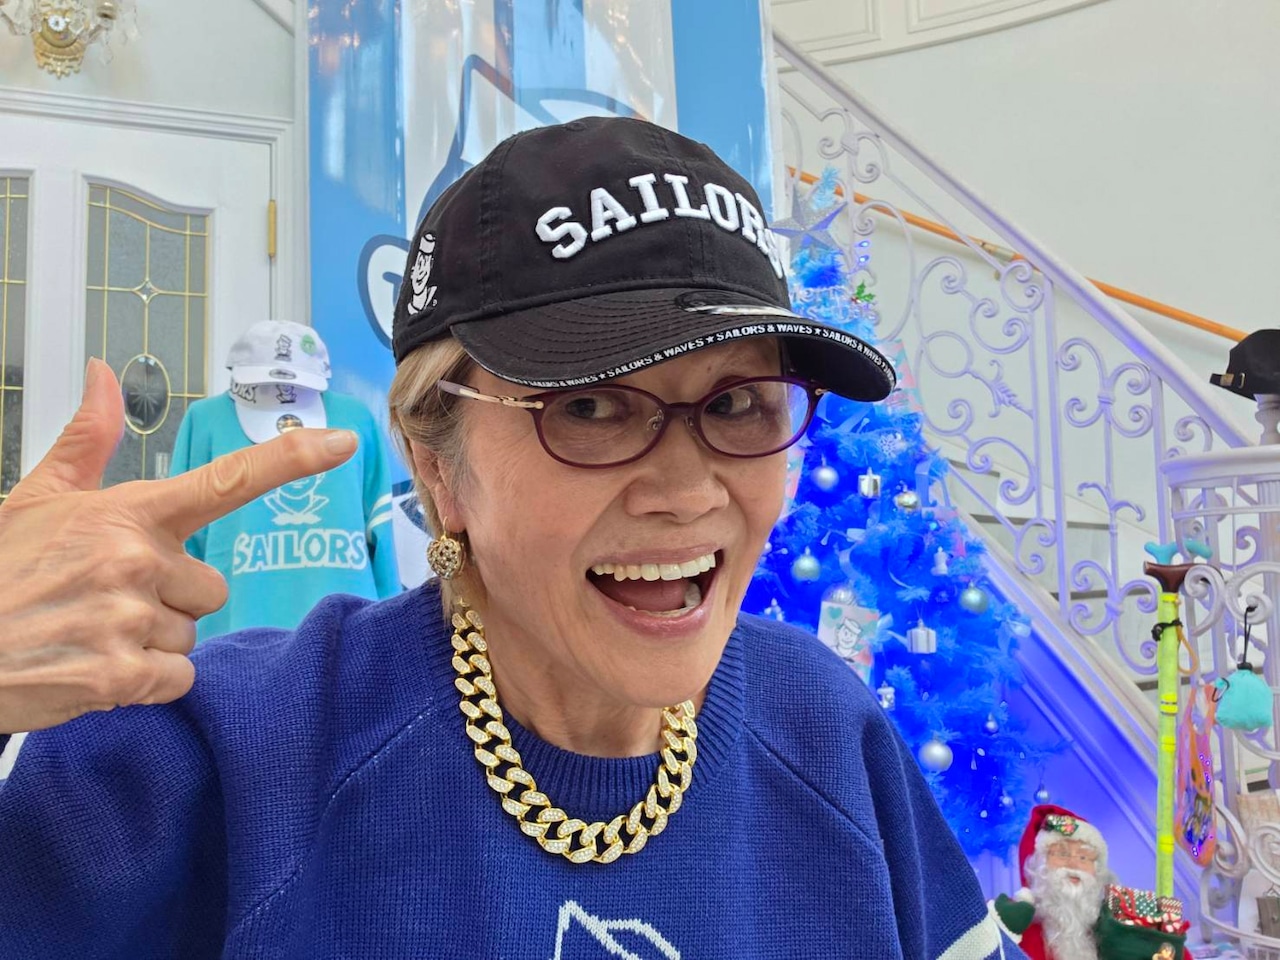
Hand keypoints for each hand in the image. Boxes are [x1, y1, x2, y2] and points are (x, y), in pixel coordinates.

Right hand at [0, 359, 358, 733]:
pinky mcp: (120, 677)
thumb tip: (106, 375)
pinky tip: (94, 667)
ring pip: (192, 636)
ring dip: (152, 643)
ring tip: (89, 633)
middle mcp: (137, 560)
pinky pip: (178, 680)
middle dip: (171, 599)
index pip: (227, 479)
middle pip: (211, 587)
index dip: (291, 459)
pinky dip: (145, 683)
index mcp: (126, 512)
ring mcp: (130, 620)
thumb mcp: (34, 498)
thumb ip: (86, 441)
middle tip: (106, 600)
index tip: (341, 443)